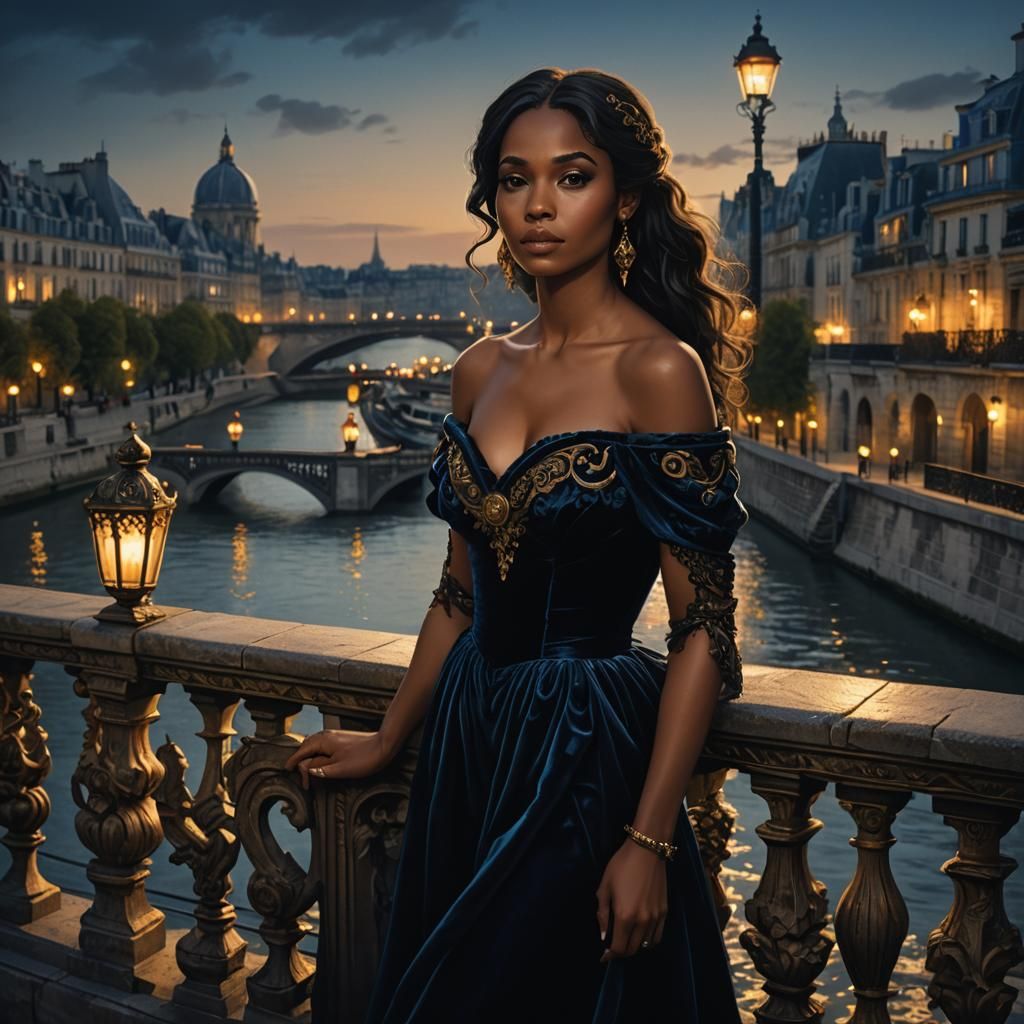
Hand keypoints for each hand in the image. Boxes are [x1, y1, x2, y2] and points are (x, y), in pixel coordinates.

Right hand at [284, 729, 390, 788]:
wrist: (384, 746)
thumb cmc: (364, 758)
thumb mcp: (339, 769)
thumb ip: (320, 769)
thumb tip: (306, 769)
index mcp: (323, 742)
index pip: (301, 752)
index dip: (294, 763)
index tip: (287, 770)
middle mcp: (326, 736)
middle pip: (306, 747)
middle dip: (300, 760)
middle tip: (301, 777)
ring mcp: (334, 736)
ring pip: (314, 745)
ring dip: (309, 757)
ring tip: (307, 770)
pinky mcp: (341, 739)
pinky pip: (323, 745)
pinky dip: (317, 753)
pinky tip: (321, 760)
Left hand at [596, 840, 667, 961]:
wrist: (647, 850)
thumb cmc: (621, 866)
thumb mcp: (604, 887)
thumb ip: (602, 914)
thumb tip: (603, 936)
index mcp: (624, 916)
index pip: (618, 948)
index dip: (609, 955)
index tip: (603, 955)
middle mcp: (642, 922)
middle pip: (632, 950)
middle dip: (620, 952)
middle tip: (613, 945)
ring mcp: (656, 918)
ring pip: (645, 945)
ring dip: (634, 946)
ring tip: (626, 939)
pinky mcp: (664, 912)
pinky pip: (657, 936)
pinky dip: (648, 941)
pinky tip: (641, 935)